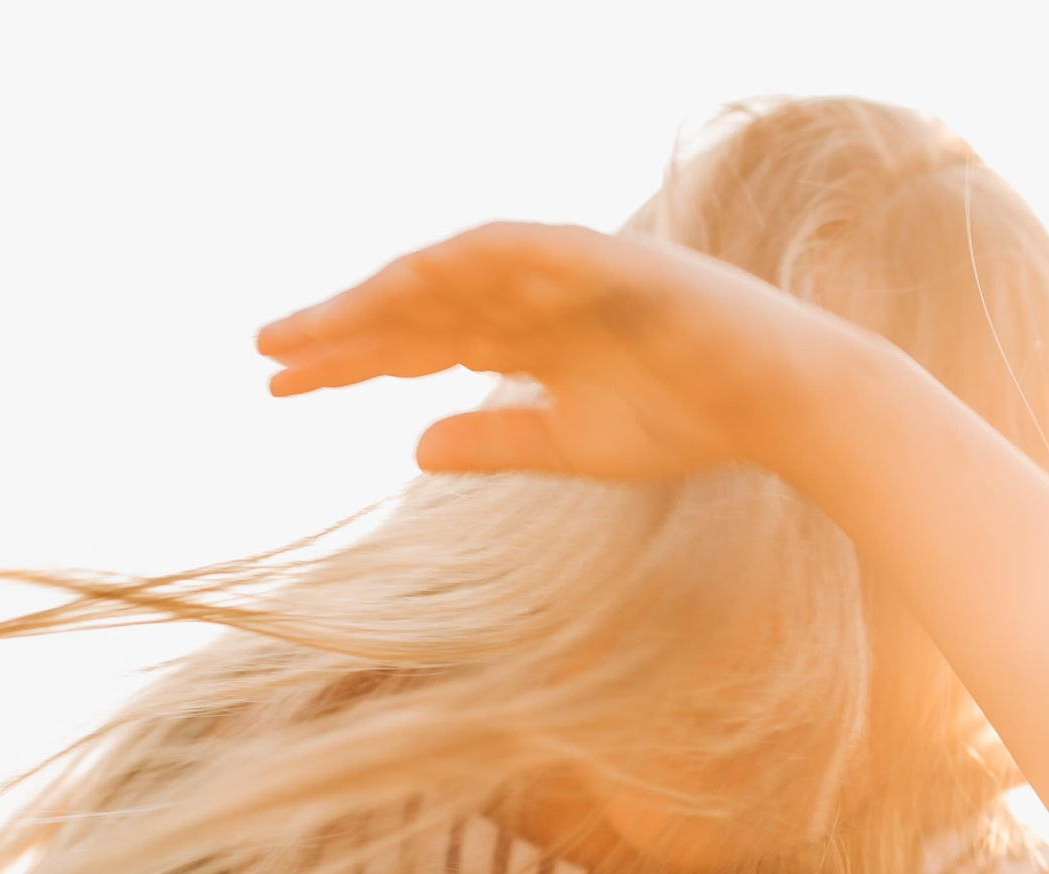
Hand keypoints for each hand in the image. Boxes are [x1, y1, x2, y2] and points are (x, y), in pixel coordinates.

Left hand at [256, 222, 850, 481]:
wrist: (783, 405)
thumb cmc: (689, 421)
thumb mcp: (572, 445)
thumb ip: (496, 440)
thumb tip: (412, 448)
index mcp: (522, 332)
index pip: (415, 340)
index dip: (346, 359)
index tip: (277, 384)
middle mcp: (533, 292)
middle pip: (418, 304)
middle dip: (343, 327)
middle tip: (266, 349)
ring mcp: (570, 271)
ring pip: (459, 272)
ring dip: (388, 294)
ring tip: (323, 325)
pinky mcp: (614, 261)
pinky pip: (532, 251)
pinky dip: (475, 262)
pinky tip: (413, 283)